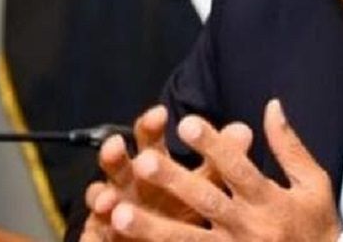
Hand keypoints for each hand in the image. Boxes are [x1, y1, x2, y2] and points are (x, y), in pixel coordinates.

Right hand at [80, 104, 251, 240]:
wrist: (161, 239)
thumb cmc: (182, 206)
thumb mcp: (205, 184)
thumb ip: (220, 159)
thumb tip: (243, 130)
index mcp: (153, 164)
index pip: (149, 138)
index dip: (151, 126)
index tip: (159, 113)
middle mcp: (129, 181)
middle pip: (118, 163)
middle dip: (115, 154)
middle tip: (116, 143)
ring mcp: (114, 207)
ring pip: (101, 195)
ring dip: (101, 196)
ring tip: (106, 198)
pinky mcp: (104, 231)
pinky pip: (98, 229)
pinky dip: (100, 226)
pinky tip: (106, 222)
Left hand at [108, 99, 342, 240]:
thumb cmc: (318, 226)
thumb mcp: (314, 184)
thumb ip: (289, 146)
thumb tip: (271, 106)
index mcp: (270, 201)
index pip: (238, 169)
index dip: (213, 146)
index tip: (186, 122)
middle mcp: (250, 228)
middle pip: (206, 203)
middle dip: (173, 183)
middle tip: (142, 162)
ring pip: (187, 241)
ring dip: (152, 227)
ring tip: (118, 213)